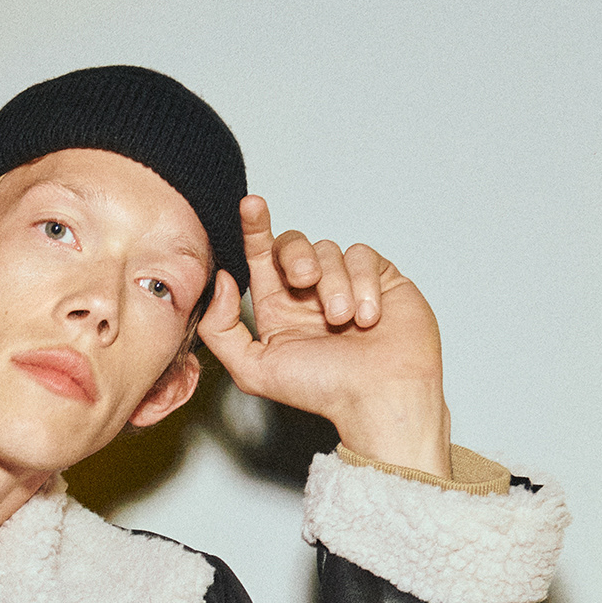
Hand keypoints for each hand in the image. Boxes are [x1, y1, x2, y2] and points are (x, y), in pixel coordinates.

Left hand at [198, 195, 451, 476]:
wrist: (379, 396)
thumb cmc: (321, 389)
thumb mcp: (253, 369)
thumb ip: (222, 329)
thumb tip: (220, 282)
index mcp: (277, 308)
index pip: (260, 257)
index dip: (254, 228)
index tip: (250, 206)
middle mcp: (309, 292)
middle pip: (292, 244)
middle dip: (295, 255)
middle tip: (304, 280)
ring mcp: (345, 282)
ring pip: (330, 250)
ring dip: (334, 285)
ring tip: (343, 322)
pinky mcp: (381, 277)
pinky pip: (364, 257)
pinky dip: (364, 285)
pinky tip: (369, 317)